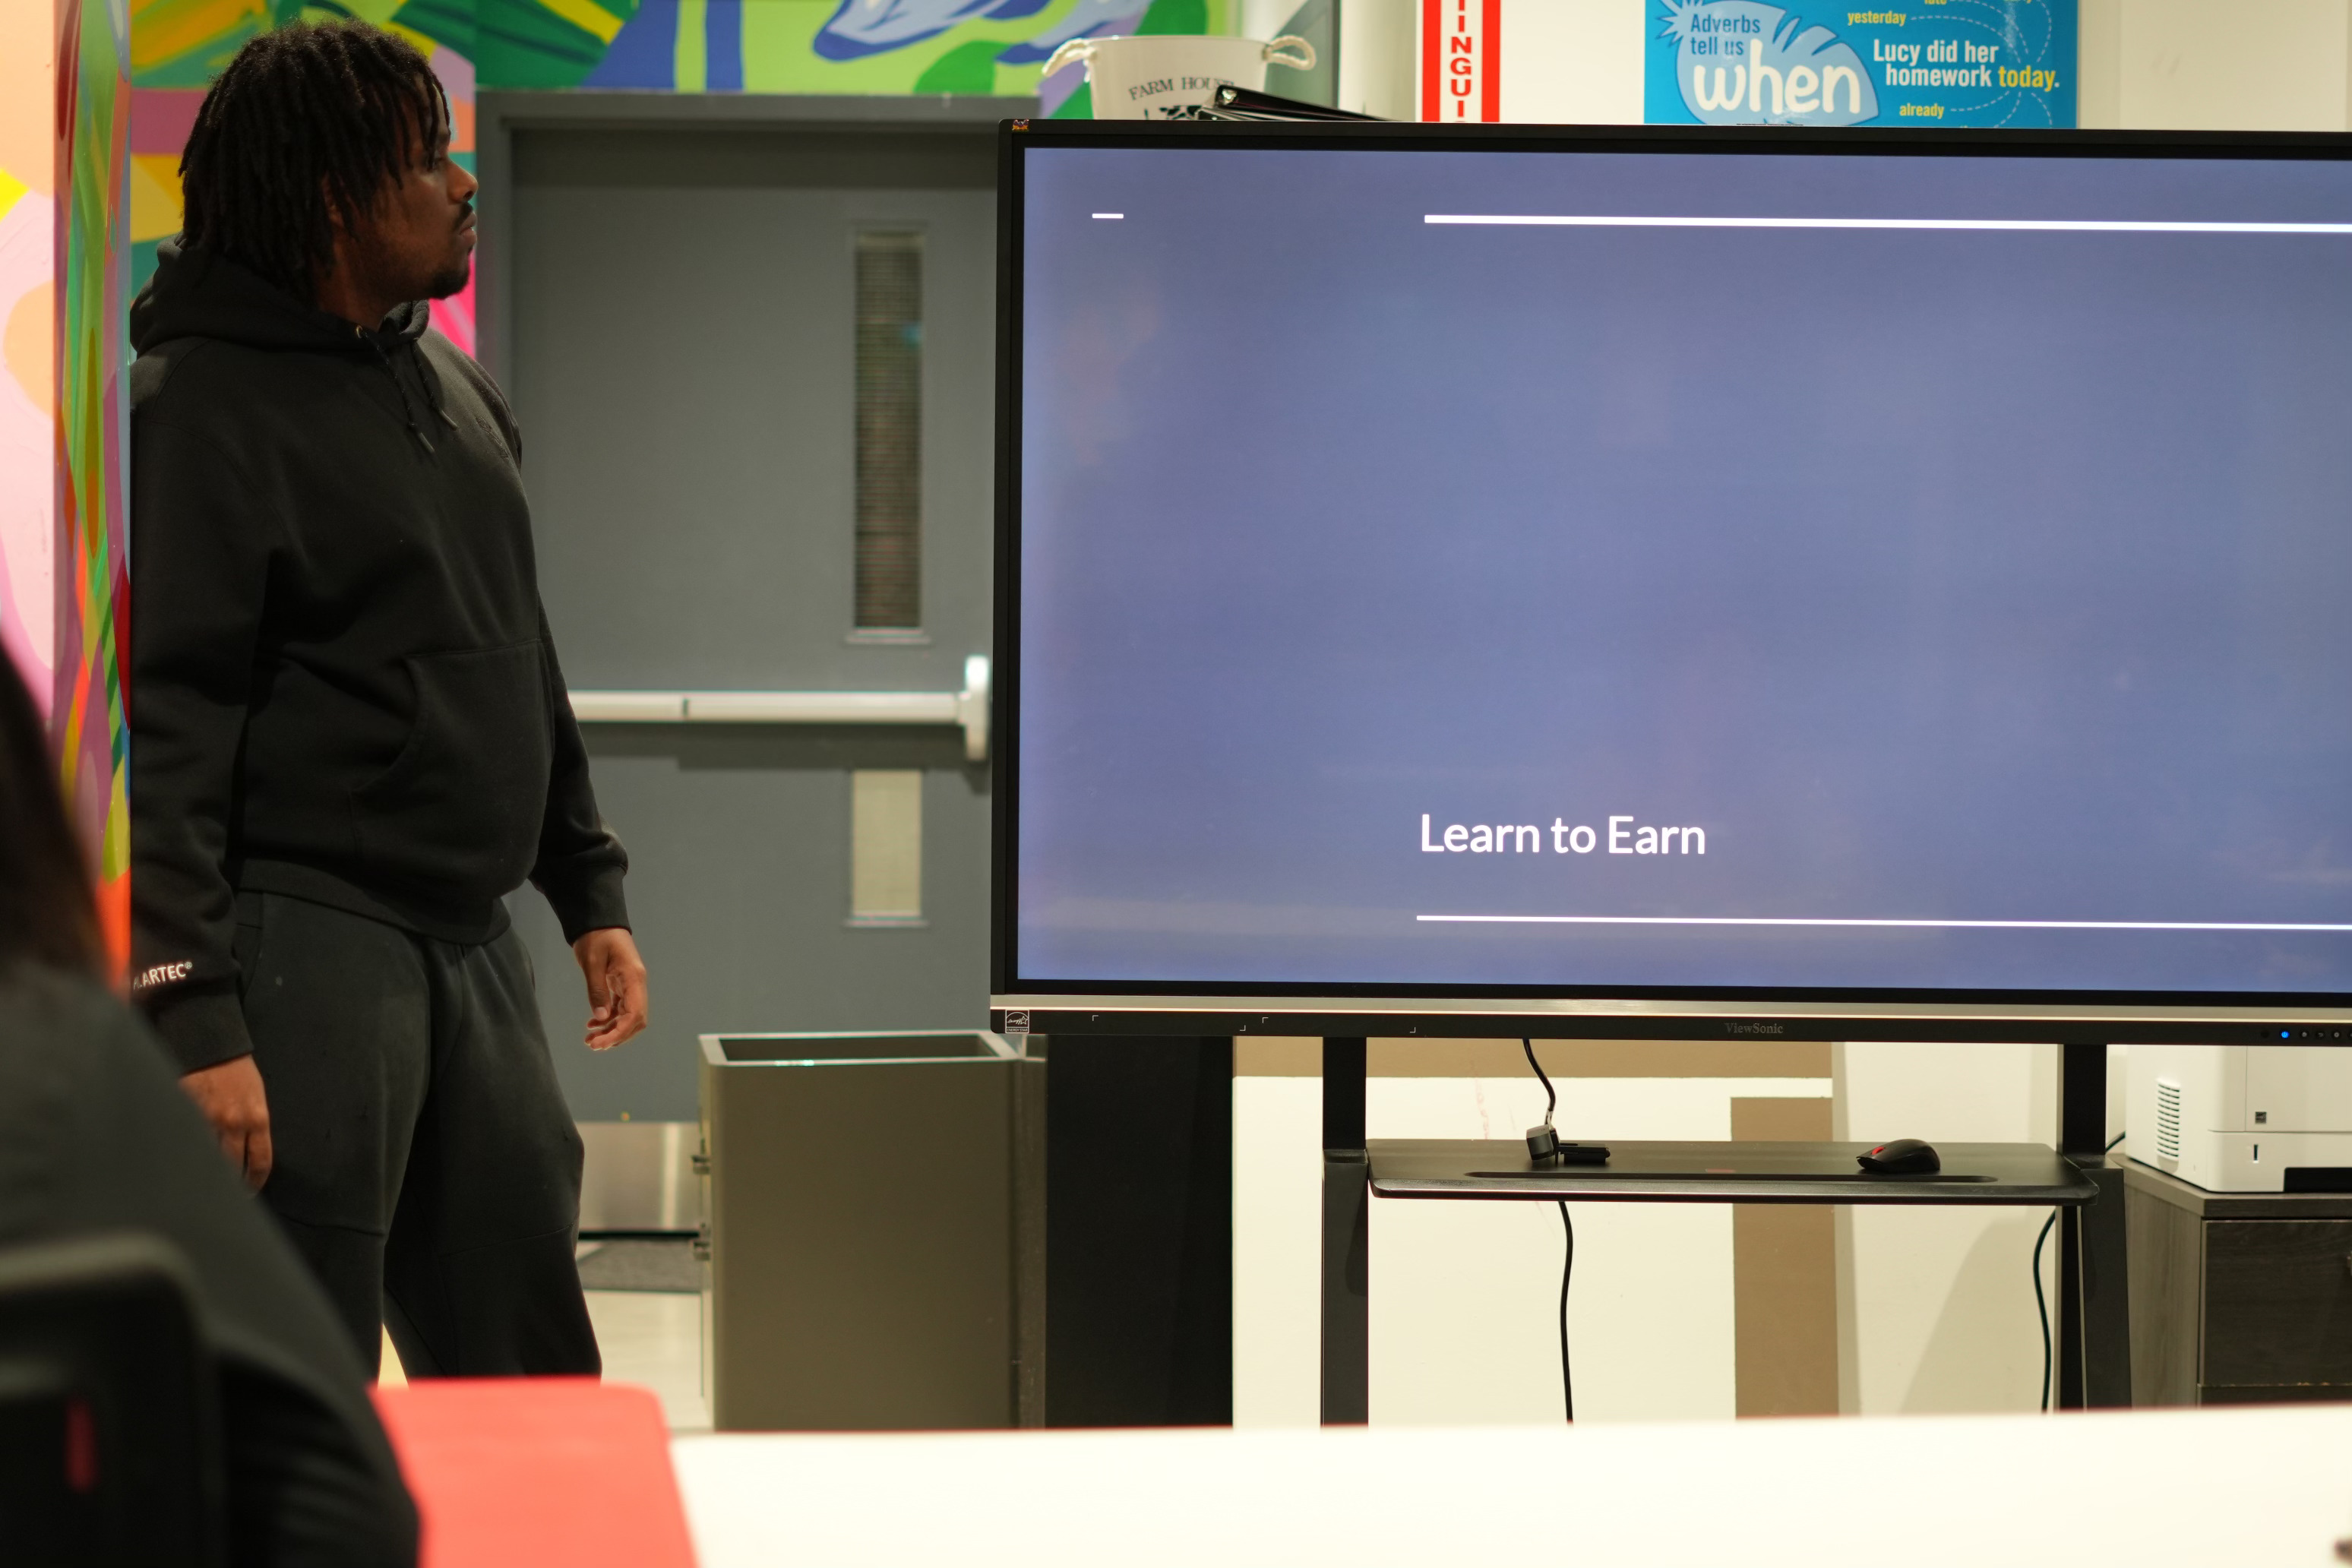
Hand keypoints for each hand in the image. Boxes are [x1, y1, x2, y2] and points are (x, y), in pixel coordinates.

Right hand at [181, 1055, 272, 1189]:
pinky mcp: (185, 1112)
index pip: (260, 1161)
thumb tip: (246, 1154)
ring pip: (207, 1158)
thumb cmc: (237, 1071)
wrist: (213, 1045)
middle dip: (229, 1183)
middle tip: (224, 1194)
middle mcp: (234, 1122)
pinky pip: (184, 1142)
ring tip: (201, 1184)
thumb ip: (252, 1125)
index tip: (248, 1190)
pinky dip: (183, 1154)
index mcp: (257, 1118)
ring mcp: (207, 1119)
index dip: (255, 1180)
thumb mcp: (255, 1097)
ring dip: (205, 1173)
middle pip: (232, 1167)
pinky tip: (181, 1161)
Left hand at [574, 927, 647, 1050]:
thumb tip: (601, 1018)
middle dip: (617, 1036)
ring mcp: (631, 985)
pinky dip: (608, 1020)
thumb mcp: (592, 962)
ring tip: (590, 1039)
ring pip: (628, 1017)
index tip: (601, 1043)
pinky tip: (592, 1024)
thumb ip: (597, 990)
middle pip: (635, 1020)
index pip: (635, 1014)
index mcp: (634, 978)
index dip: (620, 1032)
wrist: (598, 920)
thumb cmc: (595, 937)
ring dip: (612, 1031)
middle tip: (594, 1044)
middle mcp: (637, 984)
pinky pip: (620, 1008)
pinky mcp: (622, 985)